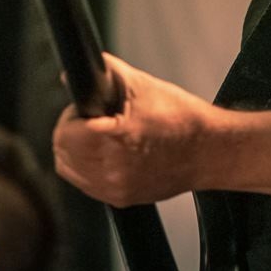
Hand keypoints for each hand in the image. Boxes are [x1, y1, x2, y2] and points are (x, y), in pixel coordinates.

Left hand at [52, 53, 217, 206]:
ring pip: (70, 172)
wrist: (208, 151)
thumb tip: (76, 71)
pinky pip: (87, 185)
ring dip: (75, 151)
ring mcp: (116, 189)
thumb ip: (106, 72)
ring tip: (98, 134)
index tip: (84, 107)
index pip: (65, 134)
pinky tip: (107, 151)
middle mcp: (113, 171)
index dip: (71, 115)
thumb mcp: (142, 85)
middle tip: (91, 118)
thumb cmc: (181, 117)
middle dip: (71, 132)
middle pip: (62, 154)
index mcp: (116, 140)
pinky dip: (87, 167)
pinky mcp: (122, 200)